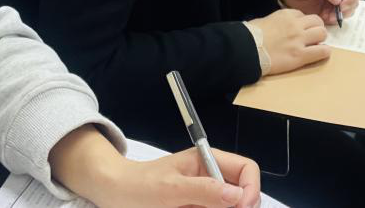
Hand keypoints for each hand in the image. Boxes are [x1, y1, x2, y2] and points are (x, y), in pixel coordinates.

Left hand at [50, 127, 261, 207]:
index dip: (251, 188)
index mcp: (208, 161)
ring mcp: (204, 197)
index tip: (242, 207)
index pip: (246, 169)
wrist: (114, 194)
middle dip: (236, 207)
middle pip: (242, 195)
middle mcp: (210, 179)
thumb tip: (237, 196)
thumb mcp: (171, 189)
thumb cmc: (138, 185)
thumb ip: (204, 191)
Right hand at [248, 8, 329, 75]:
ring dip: (321, 39)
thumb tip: (283, 27)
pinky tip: (320, 53)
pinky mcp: (300, 55)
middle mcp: (295, 25)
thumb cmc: (252, 36)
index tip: (301, 30)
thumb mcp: (266, 21)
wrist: (247, 50)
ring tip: (315, 45)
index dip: (304, 23)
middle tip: (312, 37)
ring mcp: (299, 40)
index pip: (304, 15)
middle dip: (316, 28)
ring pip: (322, 33)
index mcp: (286, 15)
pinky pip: (322, 51)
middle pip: (317, 21)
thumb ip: (279, 22)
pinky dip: (324, 52)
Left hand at [278, 0, 362, 25]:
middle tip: (333, 14)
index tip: (341, 5)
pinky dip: (333, 20)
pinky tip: (323, 18)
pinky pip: (337, 18)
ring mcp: (334, 2)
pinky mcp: (328, 12)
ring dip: (340, 16)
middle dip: (346, 10)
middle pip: (354, 2)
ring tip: (327, 17)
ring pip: (348, 12)